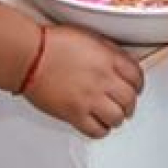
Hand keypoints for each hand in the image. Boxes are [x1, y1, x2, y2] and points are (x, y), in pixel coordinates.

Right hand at [23, 25, 143, 137]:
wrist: (30, 56)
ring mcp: (90, 98)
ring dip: (116, 117)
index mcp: (108, 58)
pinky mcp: (74, 114)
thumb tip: (120, 63)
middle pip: (130, 100)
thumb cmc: (52, 44)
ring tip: (109, 115)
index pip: (137, 76)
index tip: (134, 87)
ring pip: (117, 118)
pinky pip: (97, 130)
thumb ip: (108, 51)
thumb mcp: (89, 37)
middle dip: (129, 103)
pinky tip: (96, 123)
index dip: (137, 84)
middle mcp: (103, 79)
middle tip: (124, 104)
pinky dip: (100, 129)